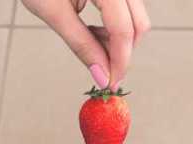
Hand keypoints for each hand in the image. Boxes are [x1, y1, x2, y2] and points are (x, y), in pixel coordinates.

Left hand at [22, 0, 149, 89]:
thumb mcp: (54, 11)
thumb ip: (80, 43)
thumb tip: (101, 74)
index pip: (123, 30)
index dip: (119, 61)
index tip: (110, 83)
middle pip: (138, 25)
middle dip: (122, 52)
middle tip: (102, 70)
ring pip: (136, 18)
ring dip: (118, 40)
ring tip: (90, 41)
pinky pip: (128, 10)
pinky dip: (115, 26)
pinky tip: (94, 28)